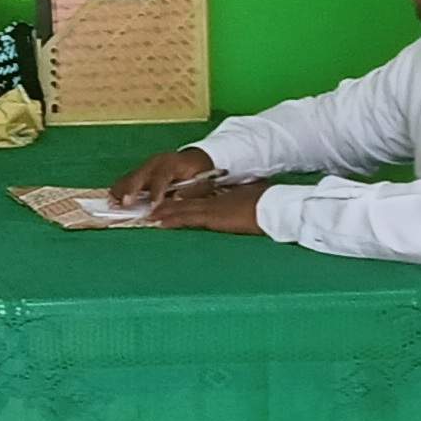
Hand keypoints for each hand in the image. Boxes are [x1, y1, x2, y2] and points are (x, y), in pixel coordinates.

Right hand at [109, 147, 216, 208]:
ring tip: (112, 203)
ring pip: (130, 177)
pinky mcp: (141, 170)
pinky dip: (121, 189)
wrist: (196, 158)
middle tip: (123, 203)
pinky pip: (128, 179)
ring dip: (121, 190)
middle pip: (138, 175)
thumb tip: (177, 199)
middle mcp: (155, 162)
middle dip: (130, 190)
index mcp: (171, 163)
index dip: (156, 192)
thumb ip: (190, 191)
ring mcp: (146, 165)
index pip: (161, 178)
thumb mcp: (202, 182)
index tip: (153, 206)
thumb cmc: (200, 172)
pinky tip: (114, 199)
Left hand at [150, 181, 268, 234]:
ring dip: (163, 213)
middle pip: (184, 203)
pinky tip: (159, 222)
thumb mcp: (252, 199)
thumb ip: (243, 200)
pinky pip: (187, 218)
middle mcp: (212, 201)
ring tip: (147, 215)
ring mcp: (210, 208)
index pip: (196, 200)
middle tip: (149, 208)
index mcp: (221, 198)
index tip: (168, 202)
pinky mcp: (211, 217)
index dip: (181, 201)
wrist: (273, 205)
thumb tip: (246, 201)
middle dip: (166, 206)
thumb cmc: (268, 202)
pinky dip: (171, 220)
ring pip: (180, 209)